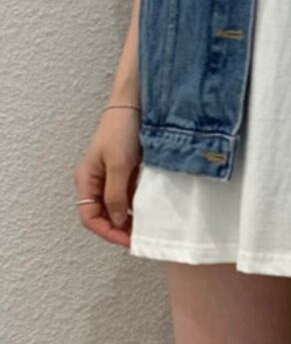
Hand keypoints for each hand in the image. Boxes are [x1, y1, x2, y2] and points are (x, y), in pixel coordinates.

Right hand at [73, 106, 141, 247]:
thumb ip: (116, 195)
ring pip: (118, 205)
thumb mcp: (119, 165)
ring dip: (130, 216)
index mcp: (87, 180)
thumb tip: (118, 222)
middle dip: (120, 228)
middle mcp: (97, 180)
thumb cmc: (121, 129)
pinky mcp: (127, 168)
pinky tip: (150, 207)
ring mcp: (112, 174)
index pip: (90, 218)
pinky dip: (138, 202)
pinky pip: (130, 192)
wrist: (135, 103)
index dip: (108, 232)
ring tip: (147, 226)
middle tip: (139, 237)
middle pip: (104, 214)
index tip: (127, 240)